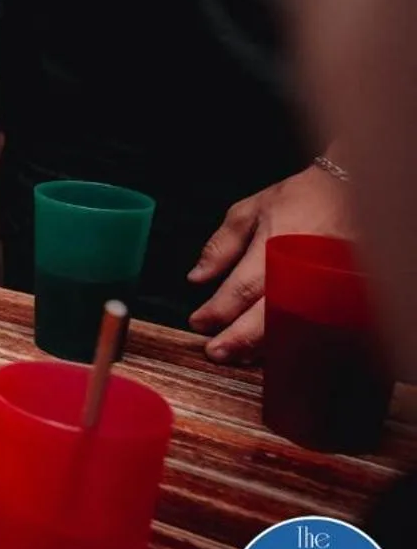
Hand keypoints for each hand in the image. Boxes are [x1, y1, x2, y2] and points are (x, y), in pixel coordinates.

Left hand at [187, 164, 354, 363]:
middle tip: (214, 351)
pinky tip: (273, 346)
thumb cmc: (301, 199)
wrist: (353, 194)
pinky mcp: (344, 296)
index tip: (198, 322)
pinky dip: (292, 339)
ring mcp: (326, 287)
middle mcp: (302, 271)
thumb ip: (221, 246)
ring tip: (239, 354)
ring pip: (294, 327)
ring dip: (264, 345)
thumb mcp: (250, 211)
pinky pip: (315, 326)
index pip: (241, 289)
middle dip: (238, 338)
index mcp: (275, 247)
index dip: (217, 311)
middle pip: (268, 316)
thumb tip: (196, 277)